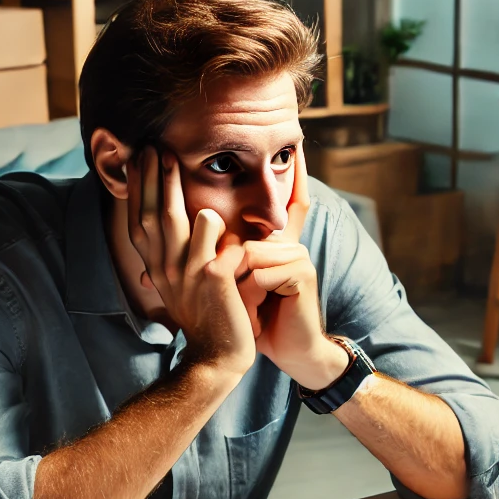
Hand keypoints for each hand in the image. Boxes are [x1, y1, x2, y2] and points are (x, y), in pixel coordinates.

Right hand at [126, 146, 256, 377]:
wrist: (218, 356)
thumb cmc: (205, 315)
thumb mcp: (178, 284)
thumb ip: (172, 255)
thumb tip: (165, 224)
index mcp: (156, 268)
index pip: (139, 222)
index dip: (137, 191)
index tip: (137, 161)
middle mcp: (164, 269)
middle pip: (153, 215)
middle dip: (151, 178)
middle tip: (152, 146)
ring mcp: (186, 274)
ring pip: (175, 222)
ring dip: (173, 188)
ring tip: (172, 158)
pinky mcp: (212, 280)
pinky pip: (213, 240)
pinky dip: (215, 224)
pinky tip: (214, 209)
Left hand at [240, 144, 348, 389]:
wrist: (290, 350)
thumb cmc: (260, 318)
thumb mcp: (239, 283)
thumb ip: (224, 257)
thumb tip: (196, 232)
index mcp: (276, 242)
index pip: (286, 201)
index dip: (294, 175)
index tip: (297, 147)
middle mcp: (289, 242)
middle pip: (252, 231)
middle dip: (232, 264)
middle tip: (232, 288)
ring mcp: (297, 255)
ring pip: (248, 252)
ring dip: (238, 285)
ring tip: (246, 306)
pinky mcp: (302, 273)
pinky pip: (260, 271)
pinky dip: (250, 293)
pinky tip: (259, 310)